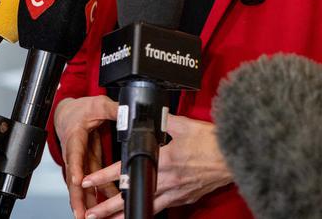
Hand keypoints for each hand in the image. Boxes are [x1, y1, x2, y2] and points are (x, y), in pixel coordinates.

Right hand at [54, 96, 119, 218]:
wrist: (68, 114)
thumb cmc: (80, 110)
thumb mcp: (98, 105)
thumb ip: (114, 110)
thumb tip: (129, 112)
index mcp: (75, 136)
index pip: (74, 153)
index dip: (75, 168)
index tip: (78, 181)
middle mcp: (74, 153)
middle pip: (74, 177)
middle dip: (77, 197)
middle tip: (81, 214)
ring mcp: (79, 162)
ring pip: (82, 185)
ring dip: (86, 202)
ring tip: (91, 218)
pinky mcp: (86, 166)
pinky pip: (91, 183)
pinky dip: (96, 196)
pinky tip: (104, 209)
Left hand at [80, 114, 233, 218]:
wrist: (234, 156)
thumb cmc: (212, 141)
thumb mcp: (184, 125)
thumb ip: (164, 121)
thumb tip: (151, 114)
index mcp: (163, 160)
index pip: (125, 169)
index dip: (104, 176)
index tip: (88, 181)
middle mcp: (166, 180)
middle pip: (131, 196)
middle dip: (108, 207)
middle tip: (90, 213)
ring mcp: (176, 192)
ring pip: (145, 207)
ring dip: (125, 215)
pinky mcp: (185, 198)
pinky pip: (162, 207)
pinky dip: (148, 211)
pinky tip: (140, 214)